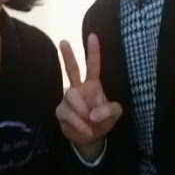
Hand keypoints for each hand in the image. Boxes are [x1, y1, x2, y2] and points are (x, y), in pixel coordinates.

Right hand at [56, 33, 121, 155]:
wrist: (89, 139)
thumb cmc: (102, 121)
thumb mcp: (114, 115)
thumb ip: (108, 111)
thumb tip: (92, 114)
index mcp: (93, 85)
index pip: (93, 65)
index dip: (93, 51)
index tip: (93, 36)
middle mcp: (78, 88)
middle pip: (72, 69)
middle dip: (67, 55)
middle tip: (63, 41)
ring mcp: (68, 98)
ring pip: (71, 97)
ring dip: (82, 111)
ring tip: (89, 122)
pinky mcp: (60, 111)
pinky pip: (67, 113)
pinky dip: (77, 123)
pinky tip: (84, 129)